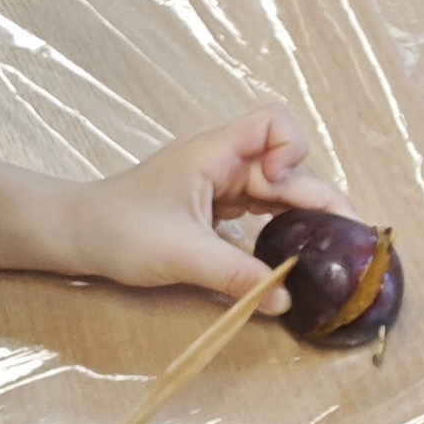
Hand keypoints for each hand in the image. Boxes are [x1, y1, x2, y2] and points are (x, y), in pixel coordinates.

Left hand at [48, 112, 355, 303]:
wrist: (74, 234)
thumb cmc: (119, 230)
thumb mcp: (180, 255)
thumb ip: (235, 275)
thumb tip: (285, 300)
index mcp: (215, 152)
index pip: (276, 123)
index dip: (292, 150)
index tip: (280, 188)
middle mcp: (224, 159)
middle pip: (289, 165)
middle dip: (319, 199)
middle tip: (349, 242)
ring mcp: (221, 181)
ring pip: (280, 189)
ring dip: (304, 216)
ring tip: (330, 251)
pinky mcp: (217, 204)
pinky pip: (263, 208)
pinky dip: (282, 227)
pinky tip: (292, 254)